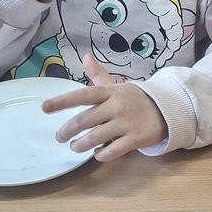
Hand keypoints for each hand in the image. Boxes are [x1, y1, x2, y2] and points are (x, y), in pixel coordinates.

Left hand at [41, 54, 166, 161]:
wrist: (167, 110)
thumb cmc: (136, 99)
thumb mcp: (118, 86)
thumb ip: (99, 75)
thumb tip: (86, 57)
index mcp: (110, 92)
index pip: (83, 95)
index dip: (62, 101)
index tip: (45, 107)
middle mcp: (117, 106)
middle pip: (84, 120)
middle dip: (67, 131)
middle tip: (59, 137)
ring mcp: (126, 123)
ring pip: (95, 138)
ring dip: (80, 145)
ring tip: (75, 147)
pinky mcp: (135, 139)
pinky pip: (112, 151)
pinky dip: (100, 155)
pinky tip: (97, 153)